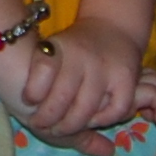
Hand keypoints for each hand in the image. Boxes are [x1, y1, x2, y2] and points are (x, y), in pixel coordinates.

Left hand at [13, 18, 143, 141]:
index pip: (44, 68)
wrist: (112, 27)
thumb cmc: (73, 47)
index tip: (28, 101)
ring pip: (87, 108)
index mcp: (59, 45)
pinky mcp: (127, 78)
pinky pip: (116, 110)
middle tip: (42, 126)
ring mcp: (107, 67)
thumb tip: (28, 104)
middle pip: (62, 96)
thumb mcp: (52, 50)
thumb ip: (38, 75)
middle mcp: (83, 55)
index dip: (33, 91)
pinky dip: (103, 121)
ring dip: (71, 126)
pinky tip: (91, 121)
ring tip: (62, 128)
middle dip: (48, 119)